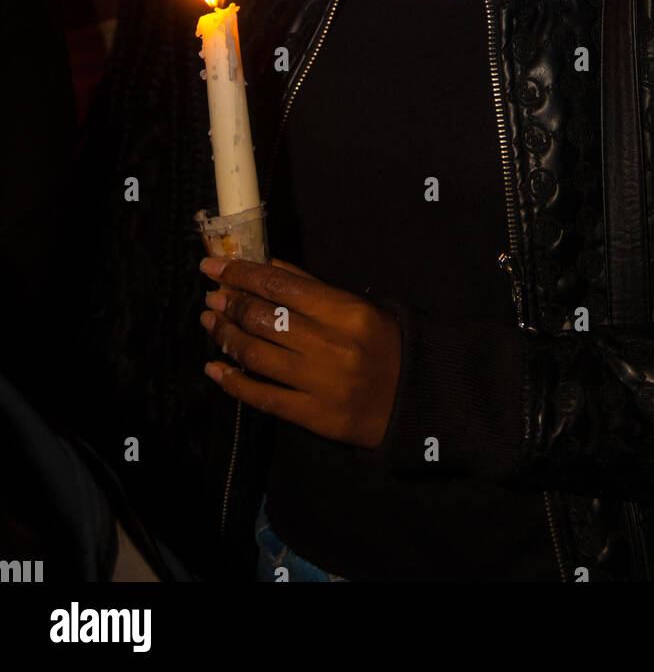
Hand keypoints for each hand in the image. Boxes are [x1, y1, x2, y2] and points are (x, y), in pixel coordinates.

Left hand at [198, 256, 401, 448]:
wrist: (412, 398)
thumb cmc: (384, 343)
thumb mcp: (357, 306)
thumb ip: (311, 286)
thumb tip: (266, 266)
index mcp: (344, 312)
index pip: (280, 286)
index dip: (241, 274)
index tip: (214, 267)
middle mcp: (329, 345)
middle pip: (263, 319)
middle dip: (230, 303)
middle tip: (213, 297)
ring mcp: (319, 383)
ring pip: (256, 354)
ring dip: (226, 335)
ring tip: (212, 322)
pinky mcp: (311, 416)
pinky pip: (262, 396)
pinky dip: (233, 381)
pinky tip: (215, 368)